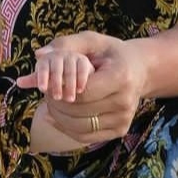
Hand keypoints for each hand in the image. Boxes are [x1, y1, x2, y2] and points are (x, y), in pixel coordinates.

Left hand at [19, 32, 147, 144]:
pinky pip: (85, 137)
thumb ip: (64, 44)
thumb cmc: (110, 53)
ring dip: (58, 117)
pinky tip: (55, 116)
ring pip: (79, 127)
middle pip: (79, 111)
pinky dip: (65, 128)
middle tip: (46, 93)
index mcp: (121, 77)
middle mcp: (126, 101)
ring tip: (51, 103)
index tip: (50, 82)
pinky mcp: (120, 130)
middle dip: (56, 103)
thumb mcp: (91, 41)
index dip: (60, 90)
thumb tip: (38, 55)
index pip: (82, 92)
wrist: (139, 70)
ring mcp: (124, 119)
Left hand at [28, 47, 93, 101]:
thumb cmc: (53, 74)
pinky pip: (82, 69)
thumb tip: (18, 82)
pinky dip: (81, 80)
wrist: (72, 66)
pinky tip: (80, 90)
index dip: (42, 78)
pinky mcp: (83, 60)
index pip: (42, 68)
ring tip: (69, 99)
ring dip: (70, 85)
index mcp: (45, 59)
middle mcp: (58, 55)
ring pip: (70, 71)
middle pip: (56, 70)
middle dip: (56, 84)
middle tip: (57, 98)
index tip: (42, 90)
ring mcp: (71, 56)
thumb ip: (32, 80)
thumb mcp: (42, 77)